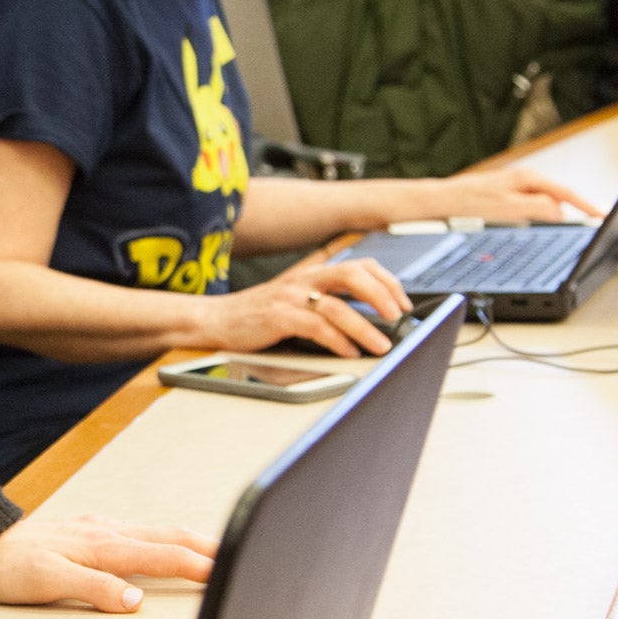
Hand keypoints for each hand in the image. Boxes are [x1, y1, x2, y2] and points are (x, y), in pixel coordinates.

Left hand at [0, 511, 216, 611]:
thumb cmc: (5, 568)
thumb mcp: (47, 582)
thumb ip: (93, 589)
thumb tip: (135, 600)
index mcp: (101, 545)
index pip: (163, 555)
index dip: (199, 565)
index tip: (229, 572)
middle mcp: (103, 532)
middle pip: (167, 536)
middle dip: (206, 545)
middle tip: (239, 555)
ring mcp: (95, 530)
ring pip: (154, 532)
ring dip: (188, 540)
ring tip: (214, 550)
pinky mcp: (85, 534)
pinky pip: (136, 533)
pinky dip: (162, 539)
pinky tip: (161, 545)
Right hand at [192, 257, 408, 358]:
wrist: (214, 320)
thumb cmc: (255, 317)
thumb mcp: (294, 303)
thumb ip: (324, 306)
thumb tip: (365, 323)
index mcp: (311, 275)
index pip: (359, 266)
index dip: (387, 281)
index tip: (403, 302)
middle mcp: (304, 281)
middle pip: (353, 275)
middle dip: (382, 295)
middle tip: (398, 317)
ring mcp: (290, 298)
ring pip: (338, 306)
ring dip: (365, 327)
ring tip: (380, 345)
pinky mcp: (277, 317)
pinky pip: (316, 327)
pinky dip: (337, 341)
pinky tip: (348, 352)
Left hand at [430, 166, 600, 224]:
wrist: (442, 200)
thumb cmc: (471, 204)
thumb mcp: (510, 208)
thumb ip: (538, 208)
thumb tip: (561, 212)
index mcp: (529, 179)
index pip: (567, 194)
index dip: (586, 207)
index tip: (601, 217)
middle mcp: (524, 179)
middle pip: (557, 198)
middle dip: (570, 212)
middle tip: (584, 226)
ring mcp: (515, 187)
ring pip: (542, 204)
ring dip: (550, 216)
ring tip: (555, 228)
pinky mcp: (506, 195)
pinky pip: (529, 207)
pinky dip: (536, 217)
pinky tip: (530, 226)